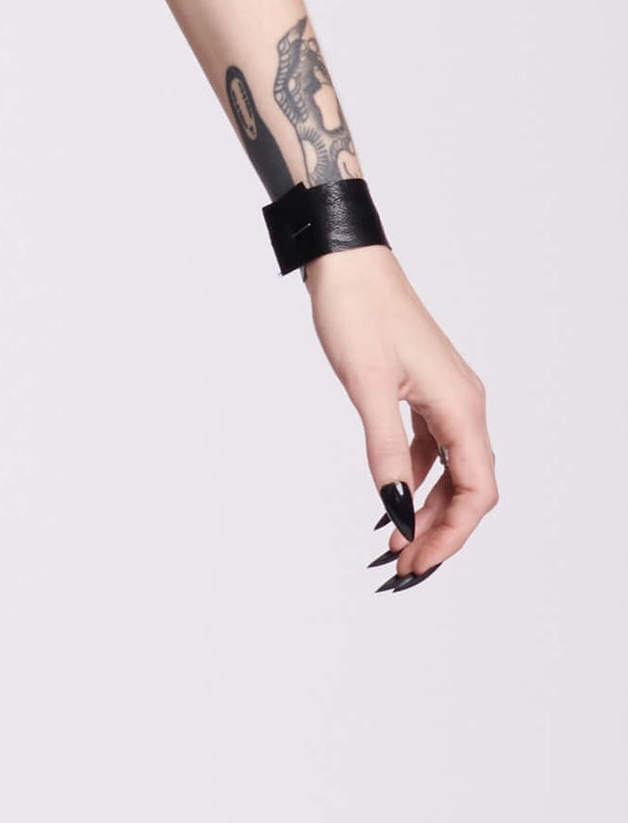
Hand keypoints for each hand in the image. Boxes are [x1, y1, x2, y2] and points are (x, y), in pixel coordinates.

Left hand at [303, 241, 496, 587]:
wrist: (346, 260)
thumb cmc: (357, 311)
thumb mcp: (367, 387)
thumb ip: (386, 452)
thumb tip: (397, 509)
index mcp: (461, 406)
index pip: (476, 491)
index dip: (451, 534)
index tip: (417, 560)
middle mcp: (464, 402)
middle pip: (468, 486)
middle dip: (440, 529)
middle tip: (402, 562)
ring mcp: (445, 394)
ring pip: (450, 468)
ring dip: (426, 506)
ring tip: (394, 538)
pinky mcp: (423, 386)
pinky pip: (432, 444)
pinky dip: (415, 475)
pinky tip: (392, 494)